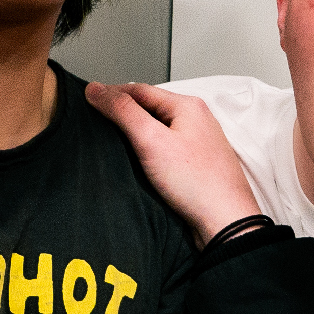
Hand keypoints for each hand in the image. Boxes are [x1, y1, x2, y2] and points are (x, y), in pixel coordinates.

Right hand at [85, 82, 260, 245]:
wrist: (225, 223)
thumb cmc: (197, 184)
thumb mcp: (151, 141)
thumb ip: (123, 112)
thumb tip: (97, 89)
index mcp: (188, 106)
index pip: (139, 90)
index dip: (111, 94)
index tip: (88, 101)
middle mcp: (196, 120)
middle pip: (149, 108)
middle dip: (122, 113)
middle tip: (96, 123)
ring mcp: (197, 143)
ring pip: (157, 129)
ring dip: (135, 134)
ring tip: (112, 143)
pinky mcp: (196, 164)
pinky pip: (165, 149)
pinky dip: (148, 151)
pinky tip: (137, 163)